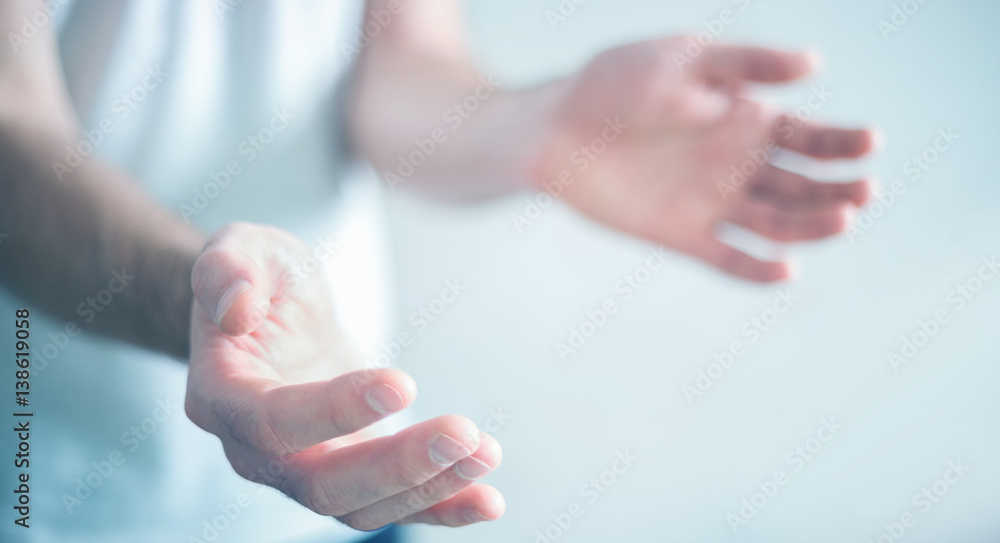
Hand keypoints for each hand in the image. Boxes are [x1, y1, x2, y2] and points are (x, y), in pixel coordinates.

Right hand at [184, 223, 503, 529]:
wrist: (265, 312)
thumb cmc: (256, 277)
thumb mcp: (240, 248)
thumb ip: (226, 271)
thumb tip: (234, 311)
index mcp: (221, 395)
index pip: (273, 420)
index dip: (335, 410)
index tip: (403, 383)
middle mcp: (254, 449)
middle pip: (320, 484)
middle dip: (397, 467)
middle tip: (463, 435)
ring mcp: (301, 469)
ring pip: (361, 506)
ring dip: (428, 486)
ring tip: (486, 452)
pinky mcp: (346, 471)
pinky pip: (391, 505)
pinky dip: (440, 507)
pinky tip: (487, 497)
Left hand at [530, 38, 876, 281]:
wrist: (554, 128)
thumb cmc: (616, 83)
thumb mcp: (683, 59)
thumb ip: (744, 64)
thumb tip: (813, 63)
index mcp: (745, 121)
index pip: (808, 138)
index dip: (843, 143)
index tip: (871, 143)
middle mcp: (736, 166)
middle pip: (803, 186)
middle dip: (839, 189)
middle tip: (865, 190)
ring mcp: (712, 203)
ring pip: (777, 223)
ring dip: (812, 227)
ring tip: (842, 222)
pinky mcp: (682, 234)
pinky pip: (727, 259)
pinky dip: (756, 269)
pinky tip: (785, 271)